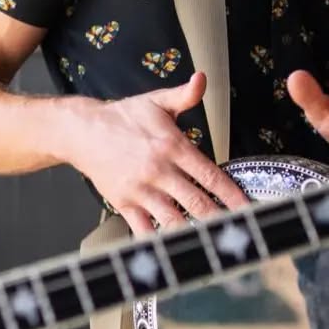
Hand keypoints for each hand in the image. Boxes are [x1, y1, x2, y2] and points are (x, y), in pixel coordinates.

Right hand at [71, 72, 247, 233]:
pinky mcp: (124, 203)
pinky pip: (144, 230)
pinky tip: (174, 249)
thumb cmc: (120, 118)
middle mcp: (158, 171)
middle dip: (220, 220)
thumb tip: (202, 80)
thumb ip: (184, 96)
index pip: (210, 175)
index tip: (248, 208)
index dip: (232, 195)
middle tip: (238, 232)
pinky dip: (159, 242)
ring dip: (193, 232)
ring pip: (173, 220)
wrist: (81, 131)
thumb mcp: (155, 102)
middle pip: (197, 203)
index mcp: (172, 147)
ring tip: (211, 243)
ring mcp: (140, 190)